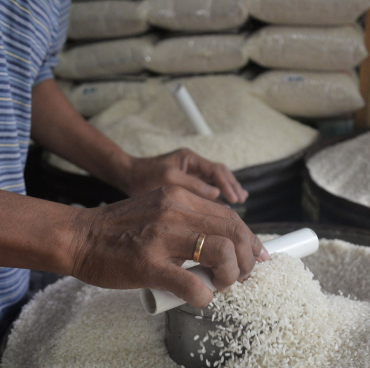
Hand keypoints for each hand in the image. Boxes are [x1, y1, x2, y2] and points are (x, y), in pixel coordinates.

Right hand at [64, 186, 267, 306]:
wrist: (77, 237)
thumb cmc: (116, 231)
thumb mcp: (157, 210)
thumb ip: (186, 221)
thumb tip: (220, 244)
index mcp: (179, 198)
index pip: (230, 216)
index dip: (251, 239)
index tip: (257, 257)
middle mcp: (174, 211)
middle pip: (233, 232)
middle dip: (247, 259)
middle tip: (243, 277)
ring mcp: (162, 237)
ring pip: (221, 253)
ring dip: (230, 275)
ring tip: (220, 285)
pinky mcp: (148, 264)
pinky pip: (192, 284)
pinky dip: (204, 296)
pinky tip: (200, 298)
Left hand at [123, 149, 248, 204]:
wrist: (127, 176)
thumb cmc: (144, 175)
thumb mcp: (168, 179)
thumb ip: (192, 185)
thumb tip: (216, 193)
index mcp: (190, 159)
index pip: (216, 170)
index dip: (228, 184)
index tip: (235, 198)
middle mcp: (192, 165)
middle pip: (220, 174)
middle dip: (232, 186)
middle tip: (241, 200)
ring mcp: (190, 174)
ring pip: (214, 182)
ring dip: (226, 191)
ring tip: (239, 201)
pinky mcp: (185, 184)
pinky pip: (205, 189)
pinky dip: (215, 197)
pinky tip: (222, 207)